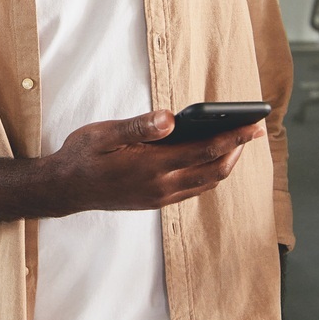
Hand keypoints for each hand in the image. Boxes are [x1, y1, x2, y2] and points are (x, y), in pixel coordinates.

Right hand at [40, 110, 264, 215]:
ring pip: (207, 182)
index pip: (205, 150)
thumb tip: (170, 117)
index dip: (234, 137)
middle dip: (237, 150)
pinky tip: (209, 159)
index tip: (254, 125)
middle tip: (253, 130)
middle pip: (214, 169)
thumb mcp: (104, 133)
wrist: (64, 189)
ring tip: (236, 142)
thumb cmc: (83, 155)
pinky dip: (209, 174)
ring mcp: (159, 197)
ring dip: (225, 163)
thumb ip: (139, 127)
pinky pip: (193, 190)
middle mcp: (161, 186)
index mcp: (152, 165)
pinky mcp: (155, 202)